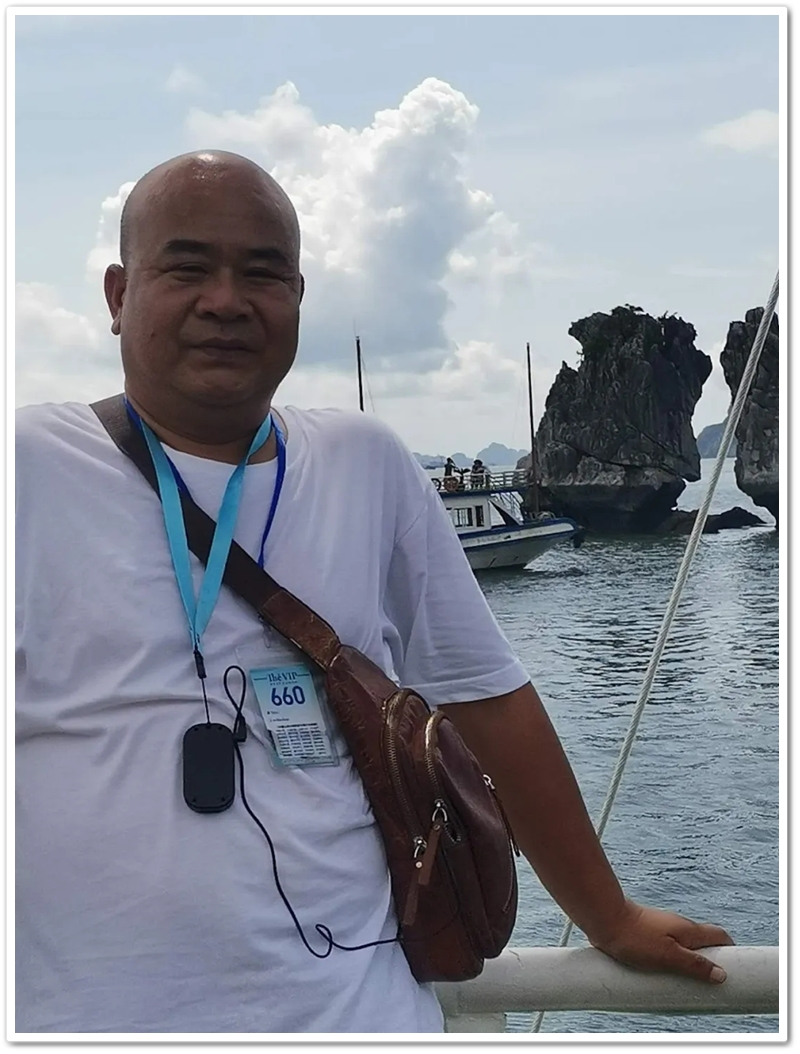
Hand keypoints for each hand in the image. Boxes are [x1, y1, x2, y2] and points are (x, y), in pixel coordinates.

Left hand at [589, 899, 734, 983]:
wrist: (604, 919)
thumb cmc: (635, 937)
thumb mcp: (668, 956)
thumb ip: (694, 965)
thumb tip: (721, 975)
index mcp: (689, 930)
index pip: (719, 935)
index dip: (730, 950)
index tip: (732, 969)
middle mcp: (679, 926)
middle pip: (704, 941)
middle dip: (710, 960)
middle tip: (707, 983)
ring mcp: (664, 928)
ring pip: (685, 945)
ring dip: (690, 961)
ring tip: (685, 983)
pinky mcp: (649, 933)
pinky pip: (669, 947)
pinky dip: (673, 959)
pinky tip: (664, 973)